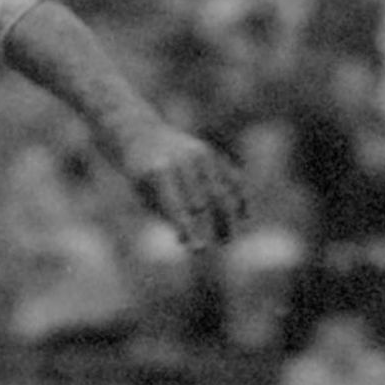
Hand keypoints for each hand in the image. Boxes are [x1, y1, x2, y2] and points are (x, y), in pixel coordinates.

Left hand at [114, 124, 245, 248]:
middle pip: (204, 201)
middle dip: (215, 225)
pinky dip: (240, 197)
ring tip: (228, 238)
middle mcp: (182, 161)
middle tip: (221, 245)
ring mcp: (199, 155)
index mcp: (158, 172)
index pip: (176, 206)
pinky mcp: (212, 154)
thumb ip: (166, 215)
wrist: (142, 135)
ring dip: (229, 217)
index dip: (189, 229)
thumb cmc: (142, 174)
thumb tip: (190, 242)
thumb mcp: (144, 194)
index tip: (200, 249)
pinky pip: (232, 178)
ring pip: (222, 191)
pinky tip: (242, 217)